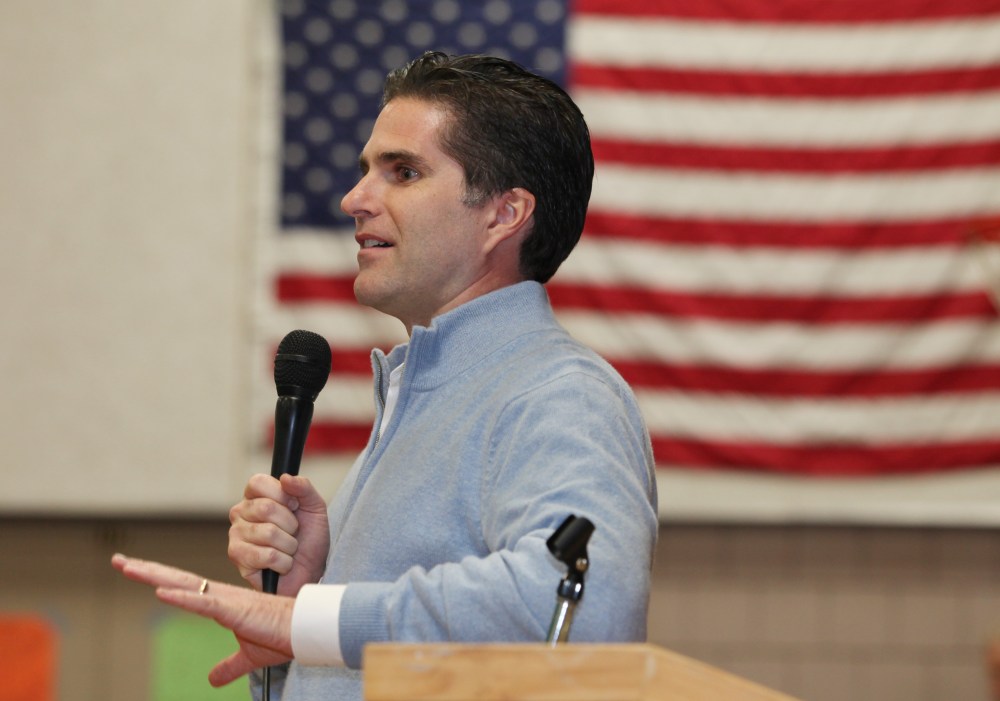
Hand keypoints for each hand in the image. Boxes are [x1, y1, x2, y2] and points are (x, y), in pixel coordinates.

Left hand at [111, 553, 292, 685]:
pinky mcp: (236, 611)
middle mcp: (219, 596)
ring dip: (155, 576)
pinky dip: (182, 597)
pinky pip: (204, 603)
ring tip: (129, 568)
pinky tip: (161, 592)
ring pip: (184, 584)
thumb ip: (228, 666)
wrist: (304, 630)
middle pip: (176, 579)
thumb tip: (212, 680)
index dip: (158, 577)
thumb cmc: (281, 636)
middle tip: (118, 559)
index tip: (134, 568)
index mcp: (221, 603)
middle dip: (146, 569)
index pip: (183, 586)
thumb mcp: (248, 657)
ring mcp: (226, 601)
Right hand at [227, 473, 330, 595]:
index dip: (282, 494)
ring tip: (288, 549)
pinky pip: (267, 555)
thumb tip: (285, 478)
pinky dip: (284, 562)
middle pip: (266, 508)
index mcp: (255, 496)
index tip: (294, 506)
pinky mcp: (237, 558)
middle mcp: (240, 513)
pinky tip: (281, 564)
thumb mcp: (315, 508)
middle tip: (293, 532)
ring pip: (269, 533)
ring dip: (289, 545)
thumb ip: (304, 488)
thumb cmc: (309, 539)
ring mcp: (236, 535)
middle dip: (291, 524)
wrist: (310, 571)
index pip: (257, 482)